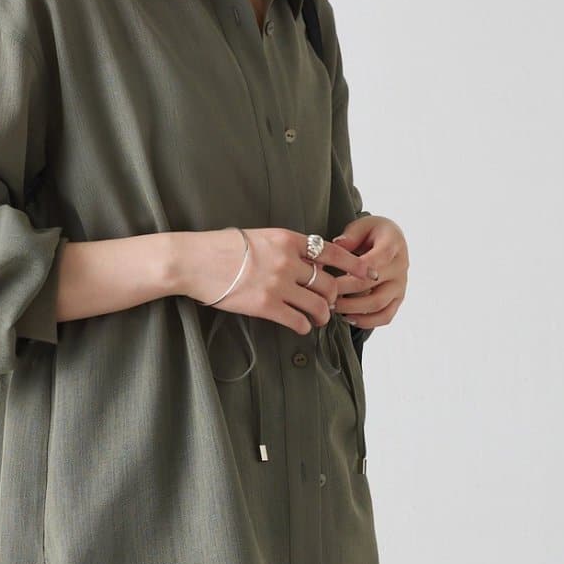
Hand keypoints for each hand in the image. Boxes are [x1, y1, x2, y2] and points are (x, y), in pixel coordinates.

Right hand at [182, 227, 377, 335]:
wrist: (195, 261)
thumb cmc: (222, 248)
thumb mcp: (258, 236)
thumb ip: (284, 247)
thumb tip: (304, 258)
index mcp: (288, 239)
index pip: (332, 252)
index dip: (354, 265)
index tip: (368, 273)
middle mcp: (288, 261)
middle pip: (328, 283)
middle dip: (333, 296)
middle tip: (329, 303)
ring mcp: (278, 285)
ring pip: (318, 305)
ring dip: (323, 315)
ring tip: (319, 318)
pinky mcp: (266, 306)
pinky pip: (298, 321)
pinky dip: (304, 326)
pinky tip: (302, 327)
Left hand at [328, 216, 406, 330]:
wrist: (390, 242)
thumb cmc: (372, 234)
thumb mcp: (361, 226)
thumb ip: (350, 236)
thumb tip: (337, 245)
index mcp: (393, 243)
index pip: (376, 259)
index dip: (354, 270)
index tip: (331, 276)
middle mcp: (401, 266)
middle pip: (372, 284)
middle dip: (344, 291)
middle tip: (323, 294)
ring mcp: (401, 285)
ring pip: (377, 304)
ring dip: (352, 309)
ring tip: (331, 307)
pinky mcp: (398, 299)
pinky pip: (385, 317)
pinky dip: (366, 322)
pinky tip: (348, 318)